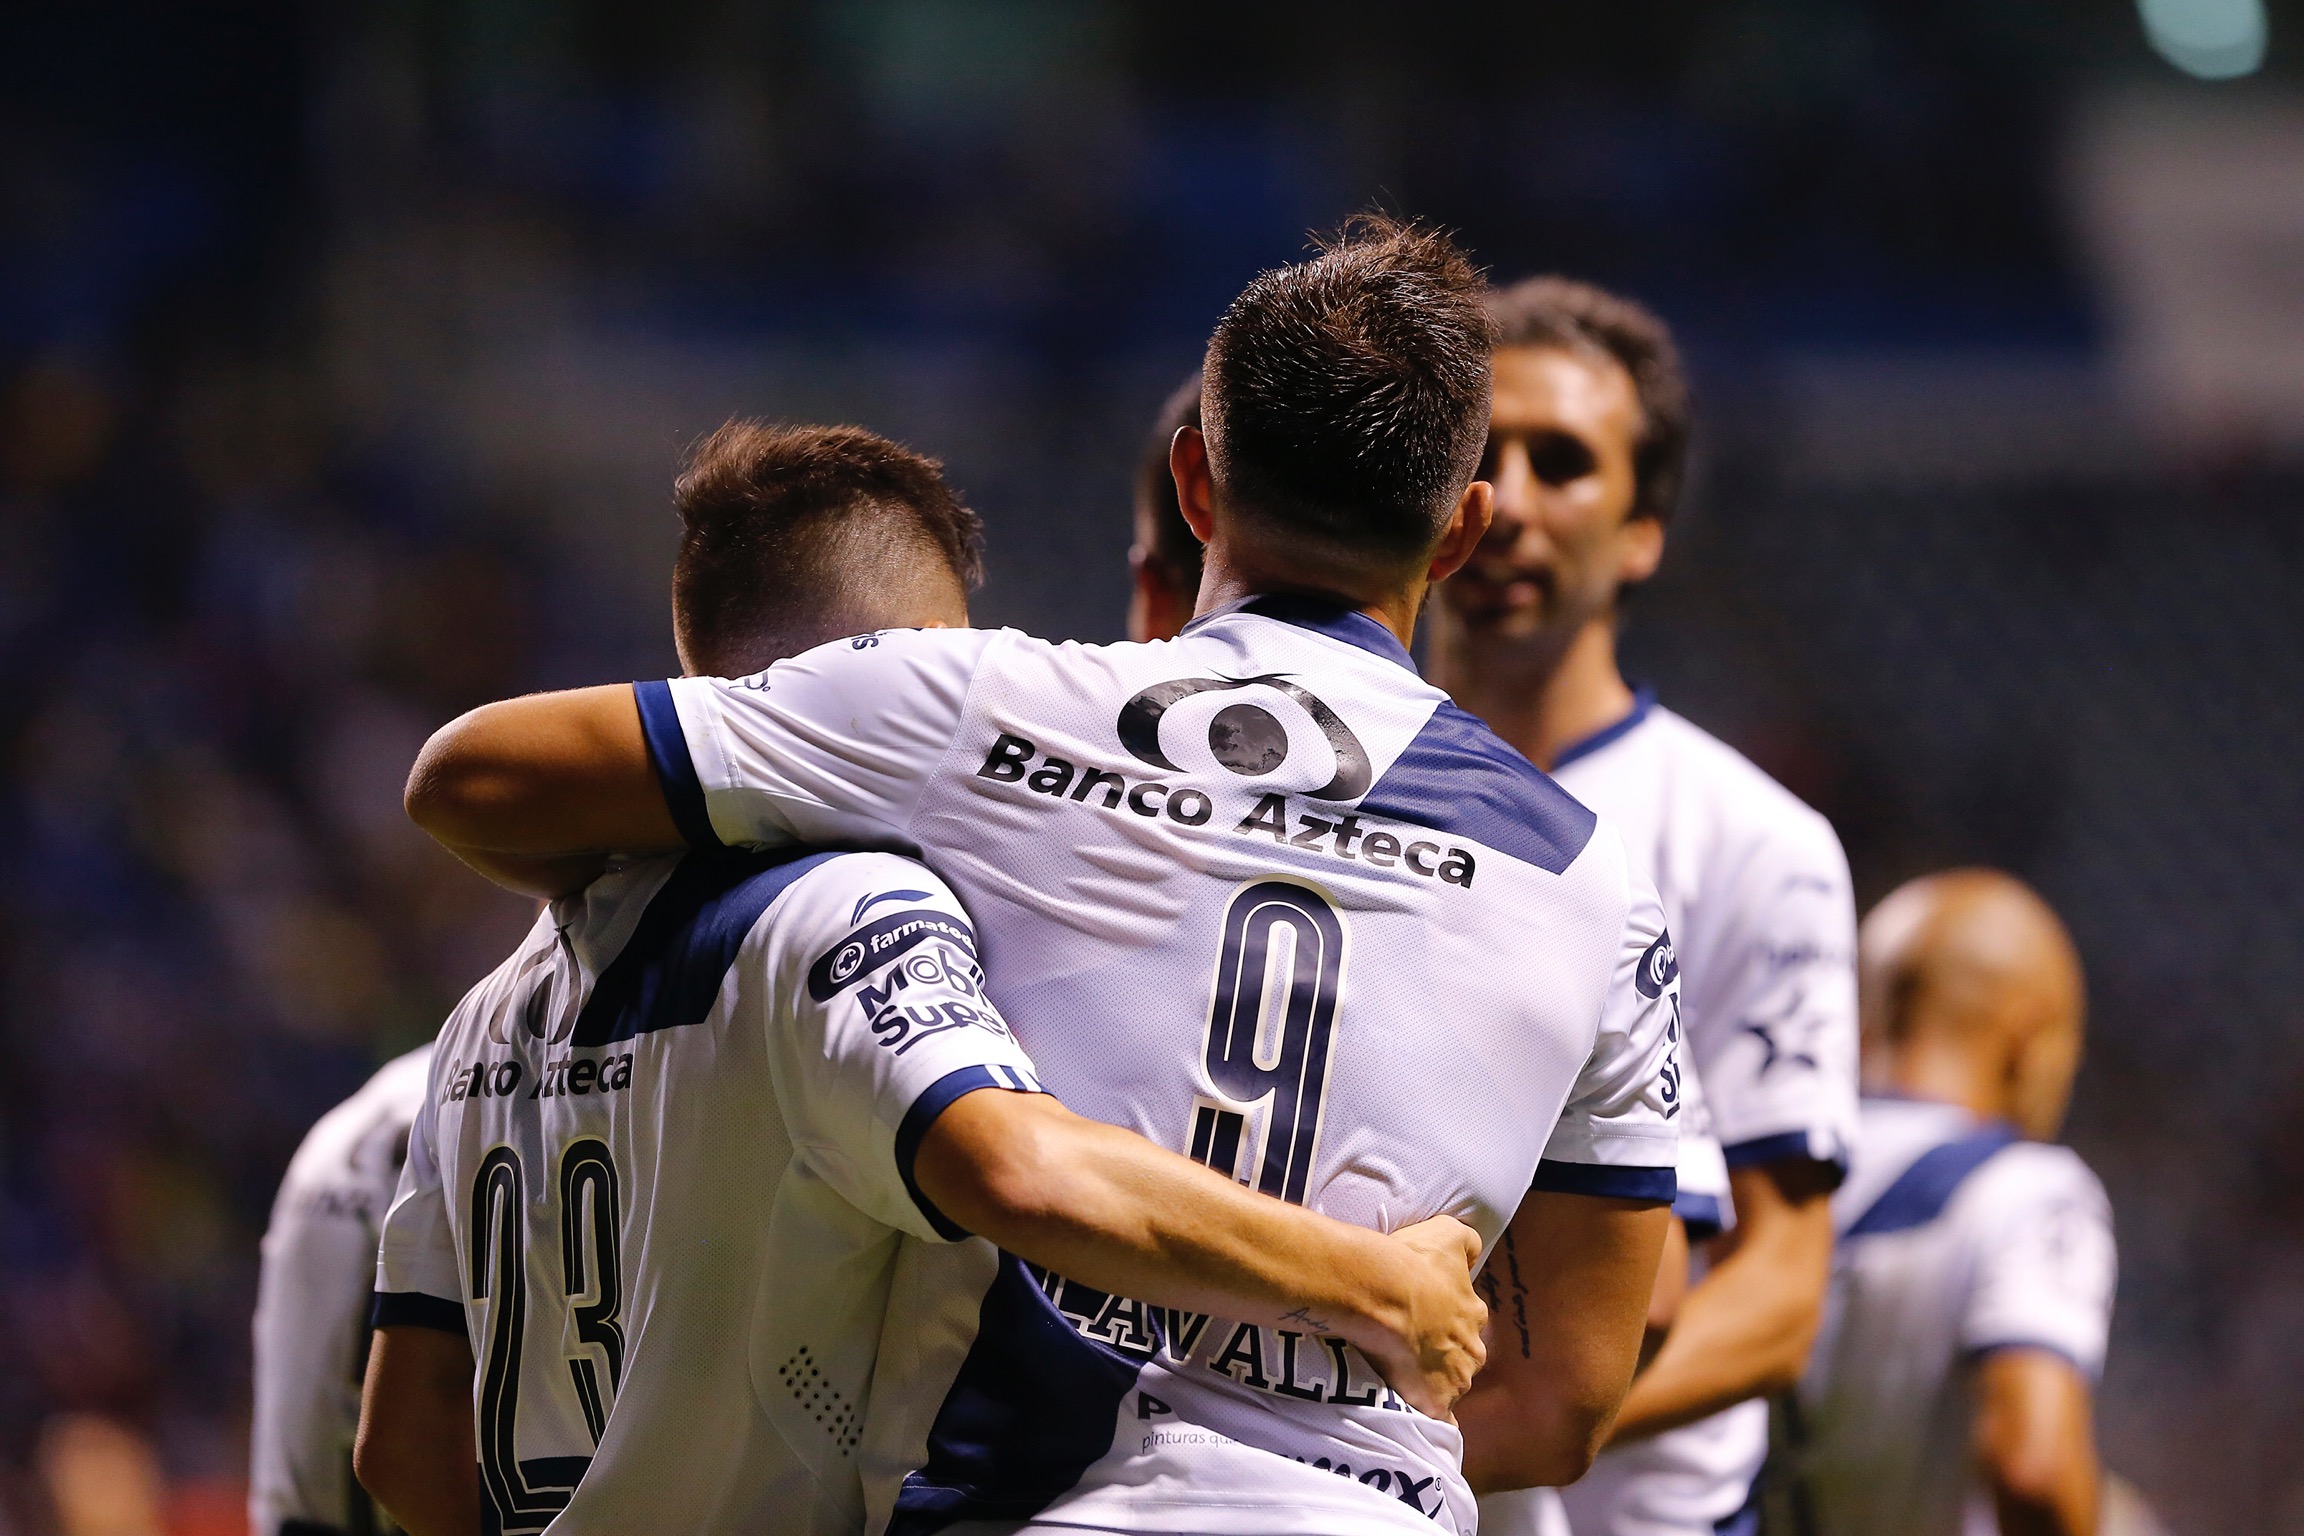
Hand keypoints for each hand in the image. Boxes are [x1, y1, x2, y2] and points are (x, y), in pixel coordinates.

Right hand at [1361, 1214, 1486, 1418]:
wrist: (1381, 1292)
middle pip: (1462, 1358)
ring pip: (1451, 1387)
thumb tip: (1474, 1252)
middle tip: (1413, 1348)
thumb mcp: (1447, 1233)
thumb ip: (1467, 1241)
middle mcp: (1472, 1350)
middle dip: (1445, 1356)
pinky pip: (1438, 1419)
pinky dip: (1432, 1419)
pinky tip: (1419, 1418)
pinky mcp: (1435, 1403)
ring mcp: (1455, 1381)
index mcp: (1473, 1313)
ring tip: (1406, 1378)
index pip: (1467, 1322)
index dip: (1445, 1321)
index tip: (1423, 1318)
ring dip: (1435, 1384)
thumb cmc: (1413, 1262)